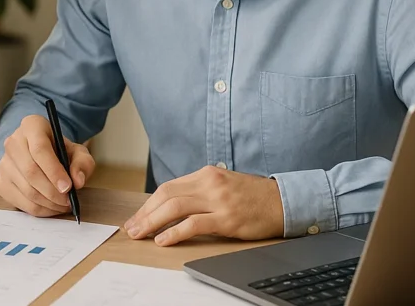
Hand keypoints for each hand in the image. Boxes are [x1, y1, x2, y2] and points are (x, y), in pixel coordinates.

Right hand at [0, 114, 95, 216]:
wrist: (42, 155)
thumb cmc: (60, 151)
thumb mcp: (77, 151)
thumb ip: (82, 163)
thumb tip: (77, 181)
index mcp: (31, 126)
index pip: (40, 150)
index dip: (54, 171)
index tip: (68, 187)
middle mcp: (13, 142)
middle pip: (31, 171)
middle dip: (52, 191)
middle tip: (68, 201)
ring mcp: (4, 164)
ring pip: (26, 189)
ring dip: (48, 203)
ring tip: (64, 205)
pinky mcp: (2, 184)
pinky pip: (20, 202)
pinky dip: (39, 210)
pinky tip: (52, 207)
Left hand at [124, 166, 283, 245]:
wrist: (283, 201)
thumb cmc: (252, 196)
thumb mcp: (222, 185)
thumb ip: (198, 191)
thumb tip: (171, 205)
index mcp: (205, 174)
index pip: (167, 188)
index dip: (148, 204)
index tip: (136, 217)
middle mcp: (209, 183)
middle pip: (166, 195)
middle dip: (144, 213)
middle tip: (131, 228)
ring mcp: (218, 200)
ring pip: (175, 208)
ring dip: (153, 222)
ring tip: (140, 235)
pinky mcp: (227, 218)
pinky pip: (194, 224)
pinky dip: (175, 232)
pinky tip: (163, 239)